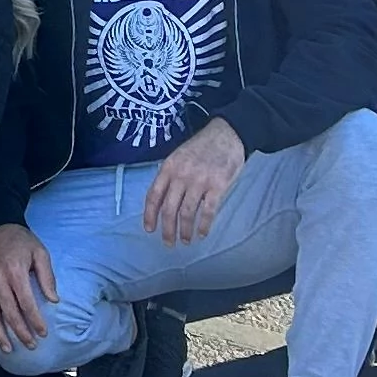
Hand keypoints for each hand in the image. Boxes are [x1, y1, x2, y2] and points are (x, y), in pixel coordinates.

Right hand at [0, 222, 59, 354]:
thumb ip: (47, 277)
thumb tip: (54, 300)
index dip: (35, 321)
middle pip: (8, 313)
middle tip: (31, 345)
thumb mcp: (40, 253)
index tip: (43, 333)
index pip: (26, 303)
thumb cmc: (21, 241)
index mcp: (15, 272)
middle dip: (20, 332)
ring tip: (8, 349)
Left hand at [140, 118, 250, 246]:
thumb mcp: (178, 156)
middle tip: (169, 243)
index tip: (149, 229)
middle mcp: (181, 175)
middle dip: (168, 229)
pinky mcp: (218, 185)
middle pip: (169, 208)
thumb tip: (161, 200)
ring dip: (185, 230)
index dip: (149, 215)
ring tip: (186, 241)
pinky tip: (202, 233)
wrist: (227, 133)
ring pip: (187, 212)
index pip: (154, 195)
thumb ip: (170, 176)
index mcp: (168, 167)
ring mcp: (199, 180)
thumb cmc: (202, 146)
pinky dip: (204, 225)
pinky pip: (208, 211)